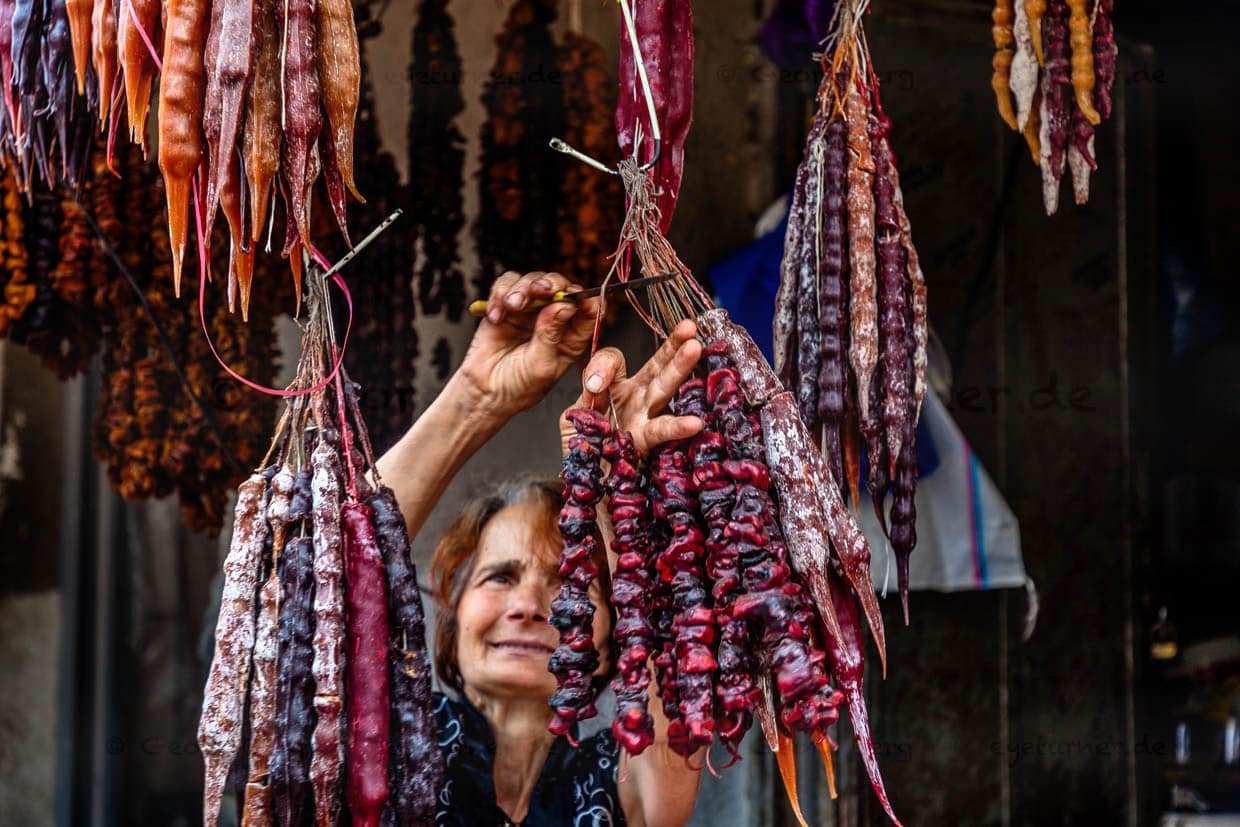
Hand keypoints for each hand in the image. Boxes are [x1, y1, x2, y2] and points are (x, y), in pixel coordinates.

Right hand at [457, 271, 602, 421]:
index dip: (587, 298)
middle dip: (551, 284)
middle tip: (540, 289)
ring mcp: (530, 310)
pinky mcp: (506, 306)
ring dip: (523, 287)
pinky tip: (496, 315)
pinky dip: (500, 294)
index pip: (589, 309)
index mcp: (572, 336)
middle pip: (560, 287)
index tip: (576, 297)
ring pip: (533, 280)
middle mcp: (554, 319)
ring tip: (512, 305)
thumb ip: (551, 334)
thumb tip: (564, 305)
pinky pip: (506, 285)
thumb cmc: (519, 387)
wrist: (485, 392)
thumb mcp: (541, 365)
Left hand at [559, 319, 703, 456]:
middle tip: (689, 326)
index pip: (615, 360)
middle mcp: (635, 396)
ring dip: (679, 367)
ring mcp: (643, 416)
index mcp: (615, 386)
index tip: (595, 385)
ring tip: (696, 348)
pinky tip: (695, 422)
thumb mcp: (574, 416)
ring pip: (663, 387)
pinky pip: (662, 431)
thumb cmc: (584, 446)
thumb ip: (586, 395)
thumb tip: (597, 382)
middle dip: (672, 345)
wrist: (585, 481)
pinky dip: (678, 427)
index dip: (605, 365)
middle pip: (655, 365)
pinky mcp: (644, 440)